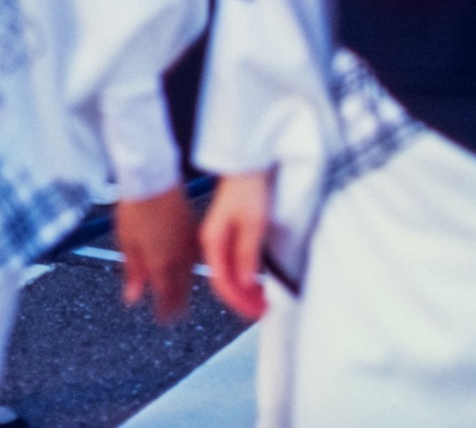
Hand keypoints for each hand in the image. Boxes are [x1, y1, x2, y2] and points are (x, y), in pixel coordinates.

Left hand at [111, 185, 195, 323]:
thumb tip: (133, 298)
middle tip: (172, 315)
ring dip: (185, 287)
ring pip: (190, 274)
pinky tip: (187, 267)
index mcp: (160, 263)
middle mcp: (178, 256)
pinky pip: (194, 256)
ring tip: (180, 295)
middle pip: (182, 289)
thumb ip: (133, 273)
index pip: (166, 297)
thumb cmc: (134, 208)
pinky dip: (190, 267)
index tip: (162, 319)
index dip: (165, 312)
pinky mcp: (192, 229)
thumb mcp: (126, 244)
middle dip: (177, 305)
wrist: (152, 178)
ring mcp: (187, 242)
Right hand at [198, 170, 273, 321]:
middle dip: (243, 299)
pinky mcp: (229, 232)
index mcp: (212, 241)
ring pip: (230, 272)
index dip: (238, 300)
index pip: (222, 281)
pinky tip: (257, 282)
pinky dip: (246, 275)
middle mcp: (212, 242)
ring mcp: (220, 238)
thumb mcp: (252, 224)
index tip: (254, 312)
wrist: (248, 164)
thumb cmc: (249, 188)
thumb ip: (247, 254)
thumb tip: (245, 282)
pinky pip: (234, 262)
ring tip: (262, 301)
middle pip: (225, 280)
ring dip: (245, 289)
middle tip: (263, 311)